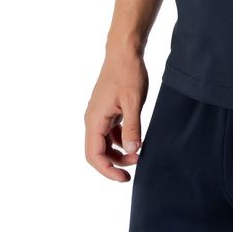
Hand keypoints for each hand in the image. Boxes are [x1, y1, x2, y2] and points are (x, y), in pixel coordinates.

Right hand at [84, 51, 148, 181]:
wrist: (124, 53)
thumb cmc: (128, 74)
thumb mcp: (134, 101)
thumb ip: (132, 127)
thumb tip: (132, 151)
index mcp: (94, 120)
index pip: (94, 155)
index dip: (107, 170)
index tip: (124, 178)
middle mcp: (92, 120)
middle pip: (97, 152)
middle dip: (115, 163)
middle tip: (137, 164)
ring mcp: (99, 116)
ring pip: (104, 144)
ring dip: (119, 152)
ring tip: (139, 152)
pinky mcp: (107, 111)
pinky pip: (110, 133)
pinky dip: (121, 140)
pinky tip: (136, 140)